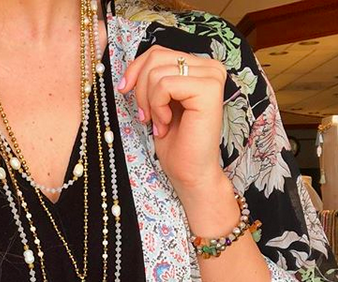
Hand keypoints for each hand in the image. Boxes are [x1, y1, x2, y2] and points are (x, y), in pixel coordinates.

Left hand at [118, 46, 228, 204]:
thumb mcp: (157, 102)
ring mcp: (212, 76)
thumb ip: (152, 77)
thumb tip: (132, 66)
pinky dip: (158, 107)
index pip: (157, 52)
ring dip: (149, 103)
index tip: (125, 92)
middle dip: (140, 89)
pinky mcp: (209, 89)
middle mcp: (209, 66)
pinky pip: (165, 85)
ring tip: (160, 124)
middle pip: (155, 57)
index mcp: (198, 67)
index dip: (135, 71)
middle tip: (146, 117)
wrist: (189, 172)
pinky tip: (166, 124)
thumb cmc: (175, 143)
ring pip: (156, 72)